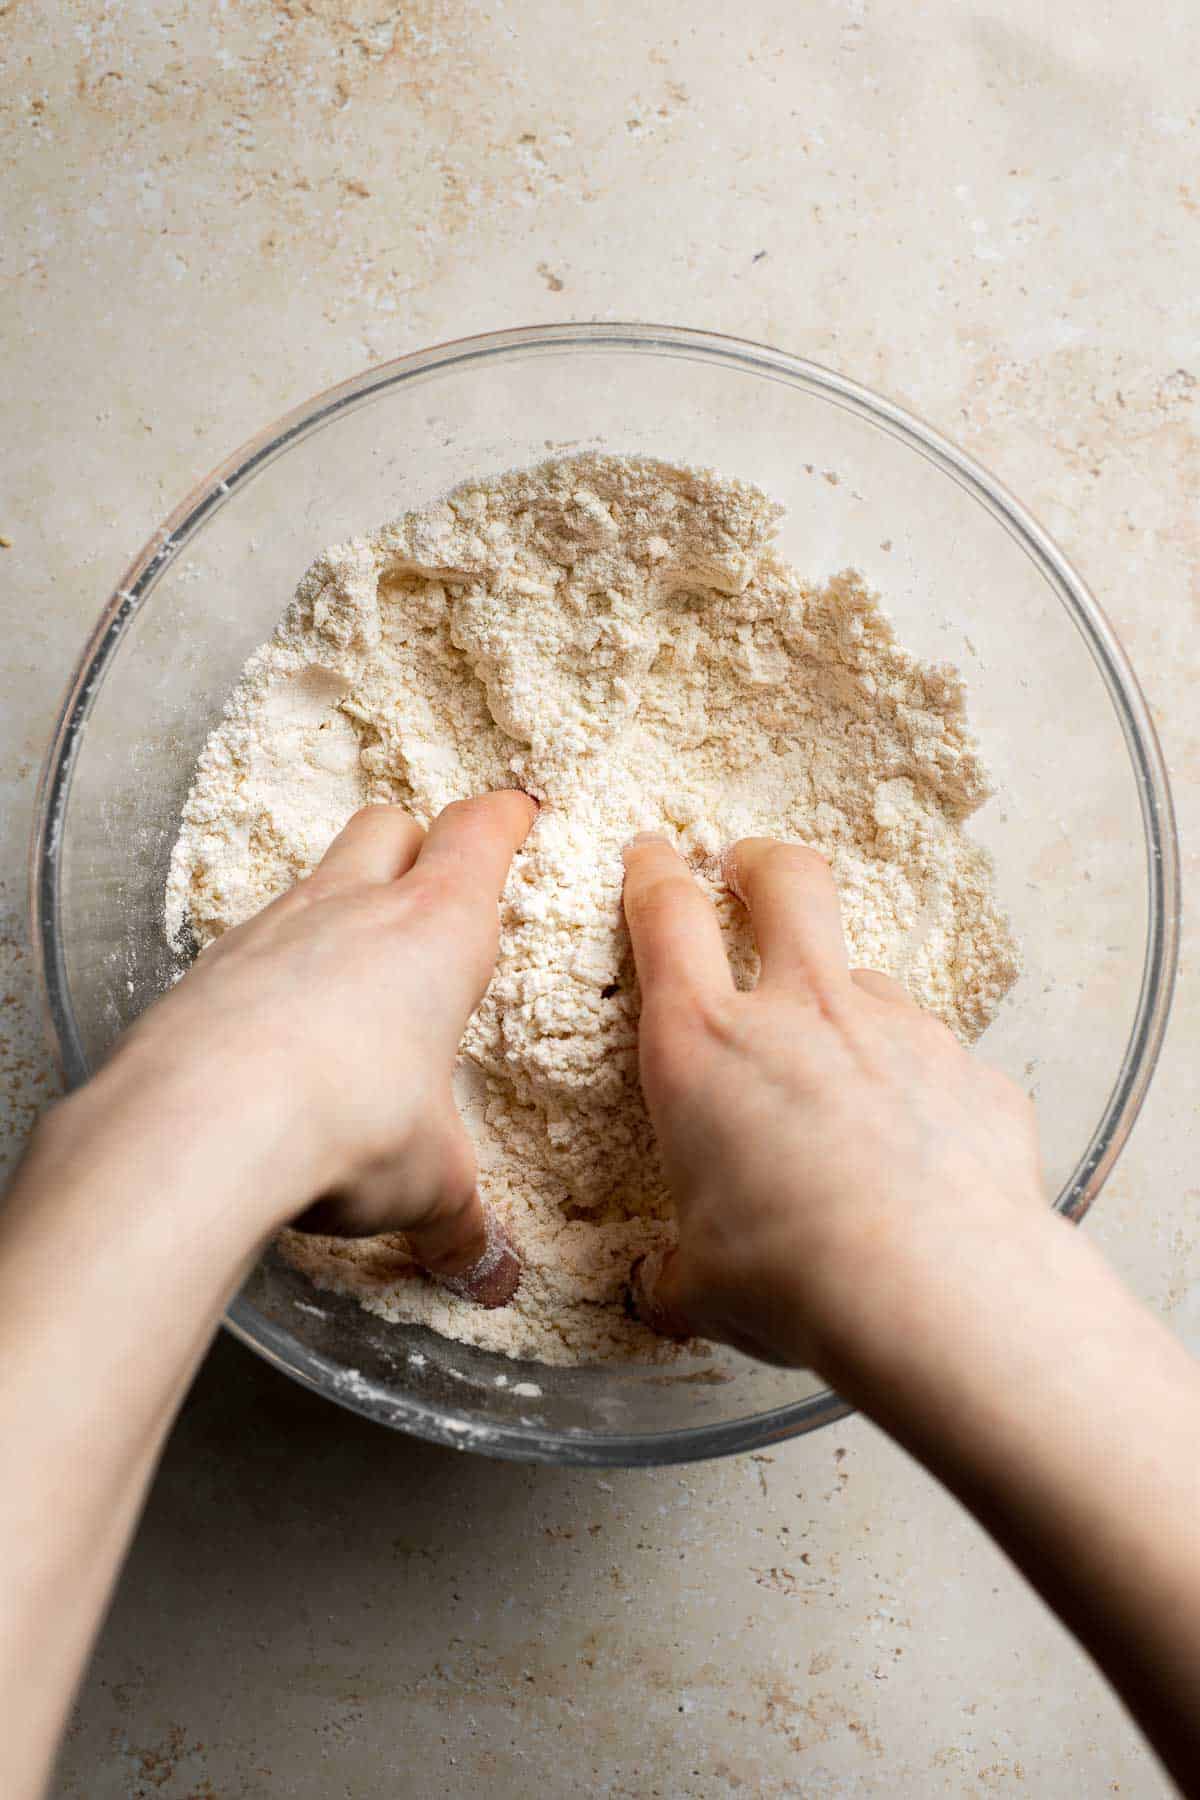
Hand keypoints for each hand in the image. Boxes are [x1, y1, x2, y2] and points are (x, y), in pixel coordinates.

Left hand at [96, 792, 537, 1302]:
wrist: (198, 1125)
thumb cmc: (348, 1125)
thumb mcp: (429, 1181)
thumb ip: (460, 1217)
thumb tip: (489, 1274)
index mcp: (435, 929)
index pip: (477, 835)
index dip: (502, 820)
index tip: (516, 815)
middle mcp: (350, 907)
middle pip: (387, 826)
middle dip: (414, 845)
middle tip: (431, 889)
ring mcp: (268, 930)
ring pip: (313, 881)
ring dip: (336, 911)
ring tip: (351, 979)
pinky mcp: (204, 970)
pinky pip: (248, 948)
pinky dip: (271, 973)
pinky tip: (275, 1036)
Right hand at [621, 835, 1044, 1371]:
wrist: (937, 1291)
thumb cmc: (794, 1278)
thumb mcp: (702, 1284)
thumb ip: (676, 1270)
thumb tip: (658, 1291)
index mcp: (705, 1045)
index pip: (668, 918)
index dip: (655, 875)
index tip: (652, 856)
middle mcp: (802, 1012)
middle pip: (787, 882)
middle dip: (762, 863)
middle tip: (751, 869)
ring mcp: (897, 1030)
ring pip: (865, 980)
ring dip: (845, 1007)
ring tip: (842, 1082)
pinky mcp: (970, 1071)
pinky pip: (934, 1063)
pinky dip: (917, 1091)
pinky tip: (919, 1156)